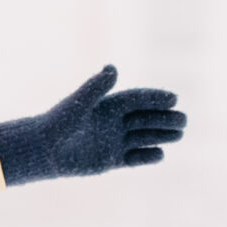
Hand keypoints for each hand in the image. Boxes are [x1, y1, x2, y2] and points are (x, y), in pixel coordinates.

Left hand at [0, 66, 187, 185]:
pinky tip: (160, 155)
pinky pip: (135, 159)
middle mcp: (114, 123)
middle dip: (166, 118)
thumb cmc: (57, 123)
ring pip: (145, 137)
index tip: (174, 98)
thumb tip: (113, 66)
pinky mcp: (112, 160)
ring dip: (163, 136)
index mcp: (108, 105)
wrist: (42, 151)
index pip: (138, 99)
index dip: (156, 99)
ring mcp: (115, 142)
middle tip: (183, 119)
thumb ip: (96, 87)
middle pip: (147, 118)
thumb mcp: (78, 103)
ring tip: (179, 135)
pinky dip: (148, 157)